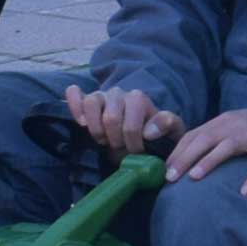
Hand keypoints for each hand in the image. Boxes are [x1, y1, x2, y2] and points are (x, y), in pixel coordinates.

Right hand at [62, 83, 186, 155]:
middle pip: (111, 118)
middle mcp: (119, 93)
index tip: (137, 152)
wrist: (141, 132)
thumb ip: (167, 124)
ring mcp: (101, 95)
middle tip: (121, 148)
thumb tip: (148, 132)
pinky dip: (75, 105)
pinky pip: (75, 94)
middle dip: (116, 140)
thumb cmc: (155, 132)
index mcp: (138, 99)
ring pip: (92, 104)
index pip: (132, 125)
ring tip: (104, 140)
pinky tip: (82, 122)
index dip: (133, 143)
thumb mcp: (171, 130)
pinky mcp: (86, 100)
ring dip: (97, 129)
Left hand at [165, 97, 246, 190]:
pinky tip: (244, 192)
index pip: (195, 134)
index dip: (178, 152)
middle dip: (185, 158)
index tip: (165, 169)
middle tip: (170, 177)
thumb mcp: (237, 125)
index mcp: (225, 121)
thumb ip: (216, 136)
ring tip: (194, 178)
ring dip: (209, 161)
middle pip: (206, 139)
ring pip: (229, 147)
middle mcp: (238, 126)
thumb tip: (189, 156)